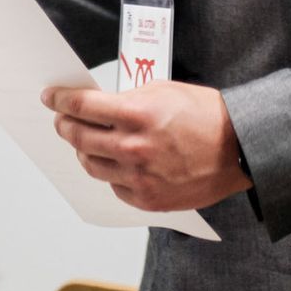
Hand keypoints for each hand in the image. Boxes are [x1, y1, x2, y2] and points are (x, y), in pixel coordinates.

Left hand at [43, 81, 251, 211]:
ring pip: (91, 164)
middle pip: (78, 137)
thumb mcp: (161, 91)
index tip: (50, 97)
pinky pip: (114, 186)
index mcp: (136, 114)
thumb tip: (96, 105)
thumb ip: (126, 99)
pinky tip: (116, 162)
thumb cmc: (205, 115)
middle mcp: (133, 147)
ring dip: (83, 150)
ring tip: (86, 141)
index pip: (81, 106)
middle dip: (64, 125)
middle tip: (61, 119)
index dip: (59, 100)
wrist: (240, 148)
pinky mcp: (149, 199)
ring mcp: (140, 177)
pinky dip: (110, 173)